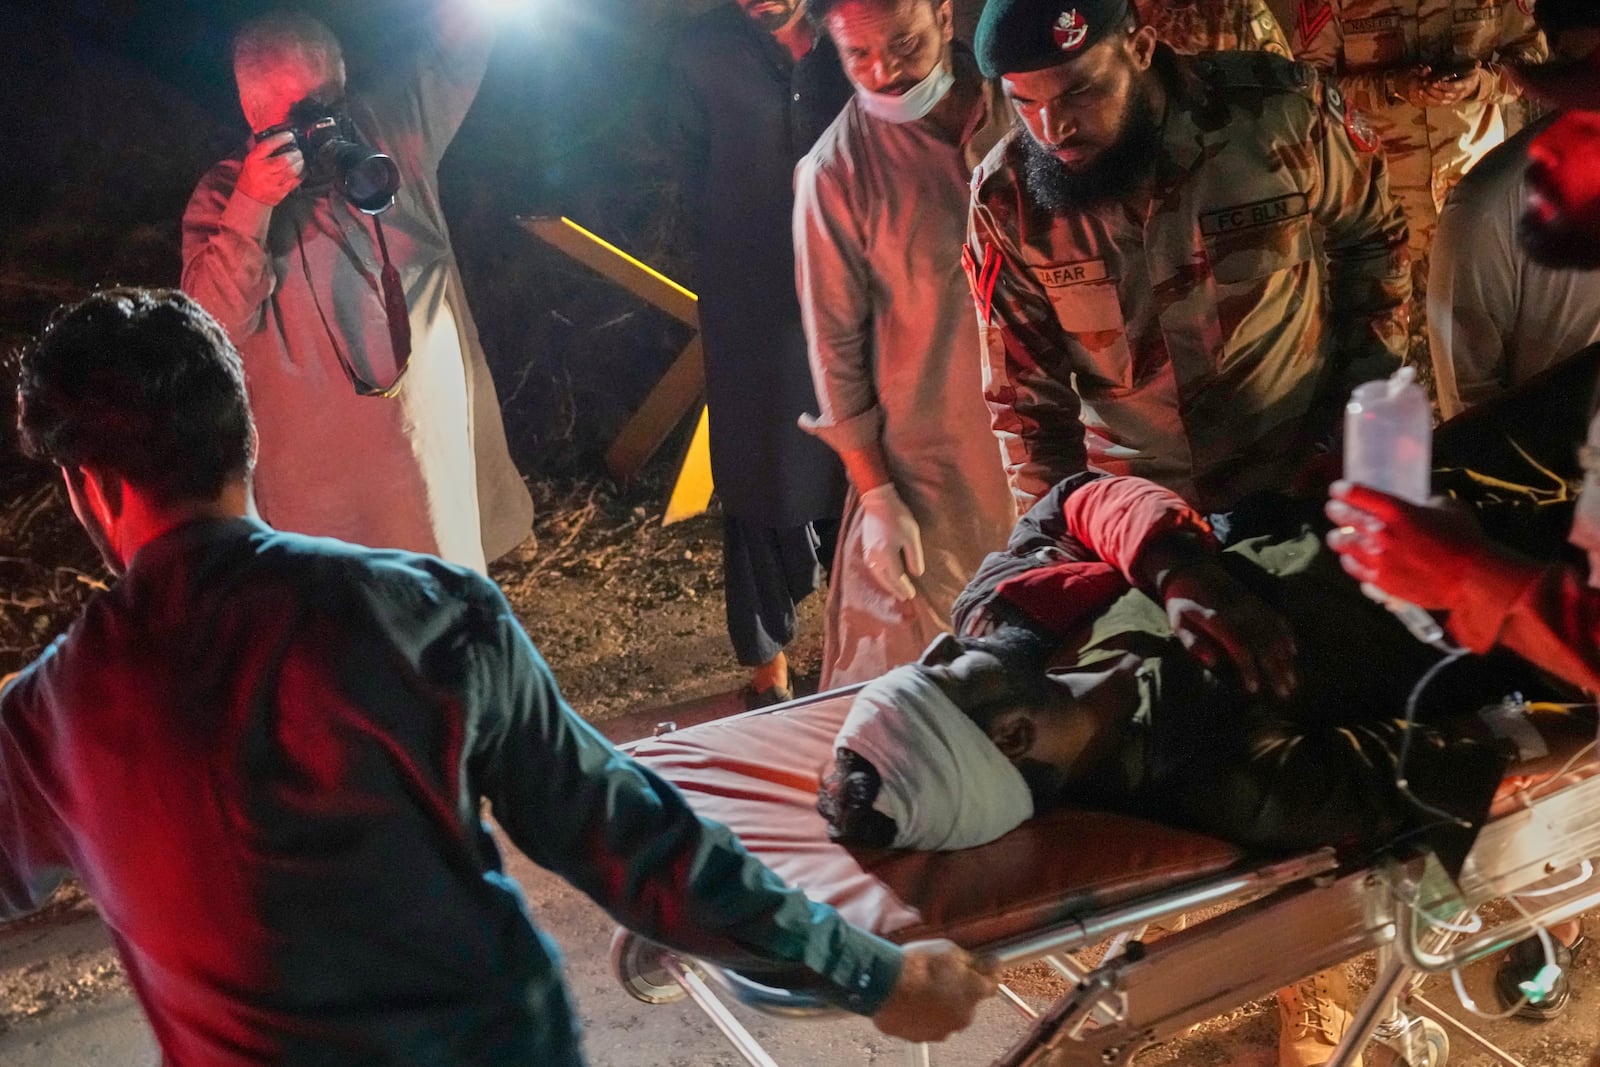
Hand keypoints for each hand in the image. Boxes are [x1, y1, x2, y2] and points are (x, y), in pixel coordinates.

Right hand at [236, 130, 304, 206]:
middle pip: (284, 159)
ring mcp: (273, 182)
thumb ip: (262, 148)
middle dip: (295, 153)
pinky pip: (295, 181)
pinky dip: (301, 174)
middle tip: (298, 151)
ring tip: (300, 159)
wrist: (250, 197)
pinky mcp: (281, 191)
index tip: (290, 135)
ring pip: (292, 170)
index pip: (268, 145)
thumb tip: (275, 134)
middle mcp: (264, 170)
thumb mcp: (251, 158)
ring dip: (299, 163)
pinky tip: (301, 170)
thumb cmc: (251, 175)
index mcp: (254, 159)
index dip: (281, 138)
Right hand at [858, 483, 924, 601]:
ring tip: (896, 590)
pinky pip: (873, 568)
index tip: (912, 595)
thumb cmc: (898, 517)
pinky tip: (885, 575)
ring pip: (878, 575)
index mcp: (887, 556)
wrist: (878, 501)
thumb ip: (914, 557)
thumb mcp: (911, 536)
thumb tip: (917, 573)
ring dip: (887, 584)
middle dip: (895, 589)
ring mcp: (868, 554)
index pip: (897, 578)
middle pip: (886, 580)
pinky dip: (881, 576)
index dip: (904, 587)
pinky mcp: (865, 548)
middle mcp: (875, 559)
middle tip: (905, 597)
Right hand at [871, 939, 998, 1042]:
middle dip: (958, 989)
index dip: (988, 973)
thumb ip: (972, 960)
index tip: (985, 966)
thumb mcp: (950, 950)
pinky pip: (925, 1023)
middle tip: (940, 974)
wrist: (886, 984)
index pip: (992, 984)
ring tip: (920, 986)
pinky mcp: (920, 1036)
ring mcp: (942, 1029)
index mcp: (974, 993)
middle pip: (968, 1002)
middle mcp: (963, 1016)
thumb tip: (989, 962)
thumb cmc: (916, 966)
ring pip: (946, 1015)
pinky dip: (921, 1013)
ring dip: (939, 1003)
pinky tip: (910, 998)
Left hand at [1162, 561, 1298, 699]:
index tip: (1254, 689)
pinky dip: (1287, 634)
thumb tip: (1213, 663)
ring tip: (1294, 680)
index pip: (1240, 647)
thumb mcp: (1177, 622)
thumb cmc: (1181, 602)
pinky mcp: (1256, 601)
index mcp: (1218, 619)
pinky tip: (1293, 651)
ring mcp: (1251, 605)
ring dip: (1286, 658)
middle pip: (1264, 643)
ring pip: (1275, 633)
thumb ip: (1193, 642)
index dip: (1249, 669)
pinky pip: (1276, 617)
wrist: (1191, 569)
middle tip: (1285, 693)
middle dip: (1276, 669)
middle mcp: (1239, 612)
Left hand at [1324, 481, 1491, 609]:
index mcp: (1396, 510)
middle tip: (1334, 509)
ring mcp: (1377, 558)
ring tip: (1338, 536)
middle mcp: (1380, 533)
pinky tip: (1351, 558)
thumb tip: (1418, 499)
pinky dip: (1350, 561)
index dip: (1342, 490)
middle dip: (1335, 510)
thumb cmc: (1464, 538)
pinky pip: (1353, 568)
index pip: (1355, 493)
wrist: (1471, 578)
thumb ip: (1426, 500)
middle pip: (1343, 516)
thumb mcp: (1446, 506)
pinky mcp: (1380, 580)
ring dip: (1338, 537)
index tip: (1338, 489)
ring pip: (1342, 544)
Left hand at [1417, 64, 1481, 106]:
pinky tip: (1420, 95)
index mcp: (1464, 86)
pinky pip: (1436, 104)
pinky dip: (1427, 100)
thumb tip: (1478, 63)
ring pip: (1439, 102)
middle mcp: (1458, 95)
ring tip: (1420, 91)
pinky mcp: (1446, 103)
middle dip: (1433, 91)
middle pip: (1444, 96)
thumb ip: (1473, 65)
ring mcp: (1452, 100)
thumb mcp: (1473, 69)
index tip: (1434, 82)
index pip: (1453, 88)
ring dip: (1428, 97)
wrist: (1472, 86)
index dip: (1444, 86)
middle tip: (1424, 84)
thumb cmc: (1470, 75)